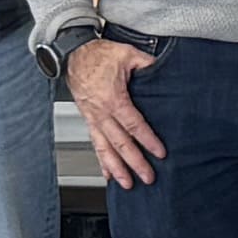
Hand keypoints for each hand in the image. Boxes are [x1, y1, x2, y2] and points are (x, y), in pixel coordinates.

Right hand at [65, 37, 161, 191]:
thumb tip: (164, 70)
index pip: (134, 124)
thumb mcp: (128, 54)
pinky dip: (101, 160)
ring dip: (116, 168)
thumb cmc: (99, 54)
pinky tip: (108, 173)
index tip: (159, 153)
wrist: (74, 53)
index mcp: (113, 99)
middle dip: (134, 162)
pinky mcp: (88, 119)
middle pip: (120, 142)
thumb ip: (148, 64)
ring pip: (105, 148)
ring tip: (127, 183)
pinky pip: (95, 143)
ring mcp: (93, 118)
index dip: (147, 140)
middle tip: (148, 176)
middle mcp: (101, 113)